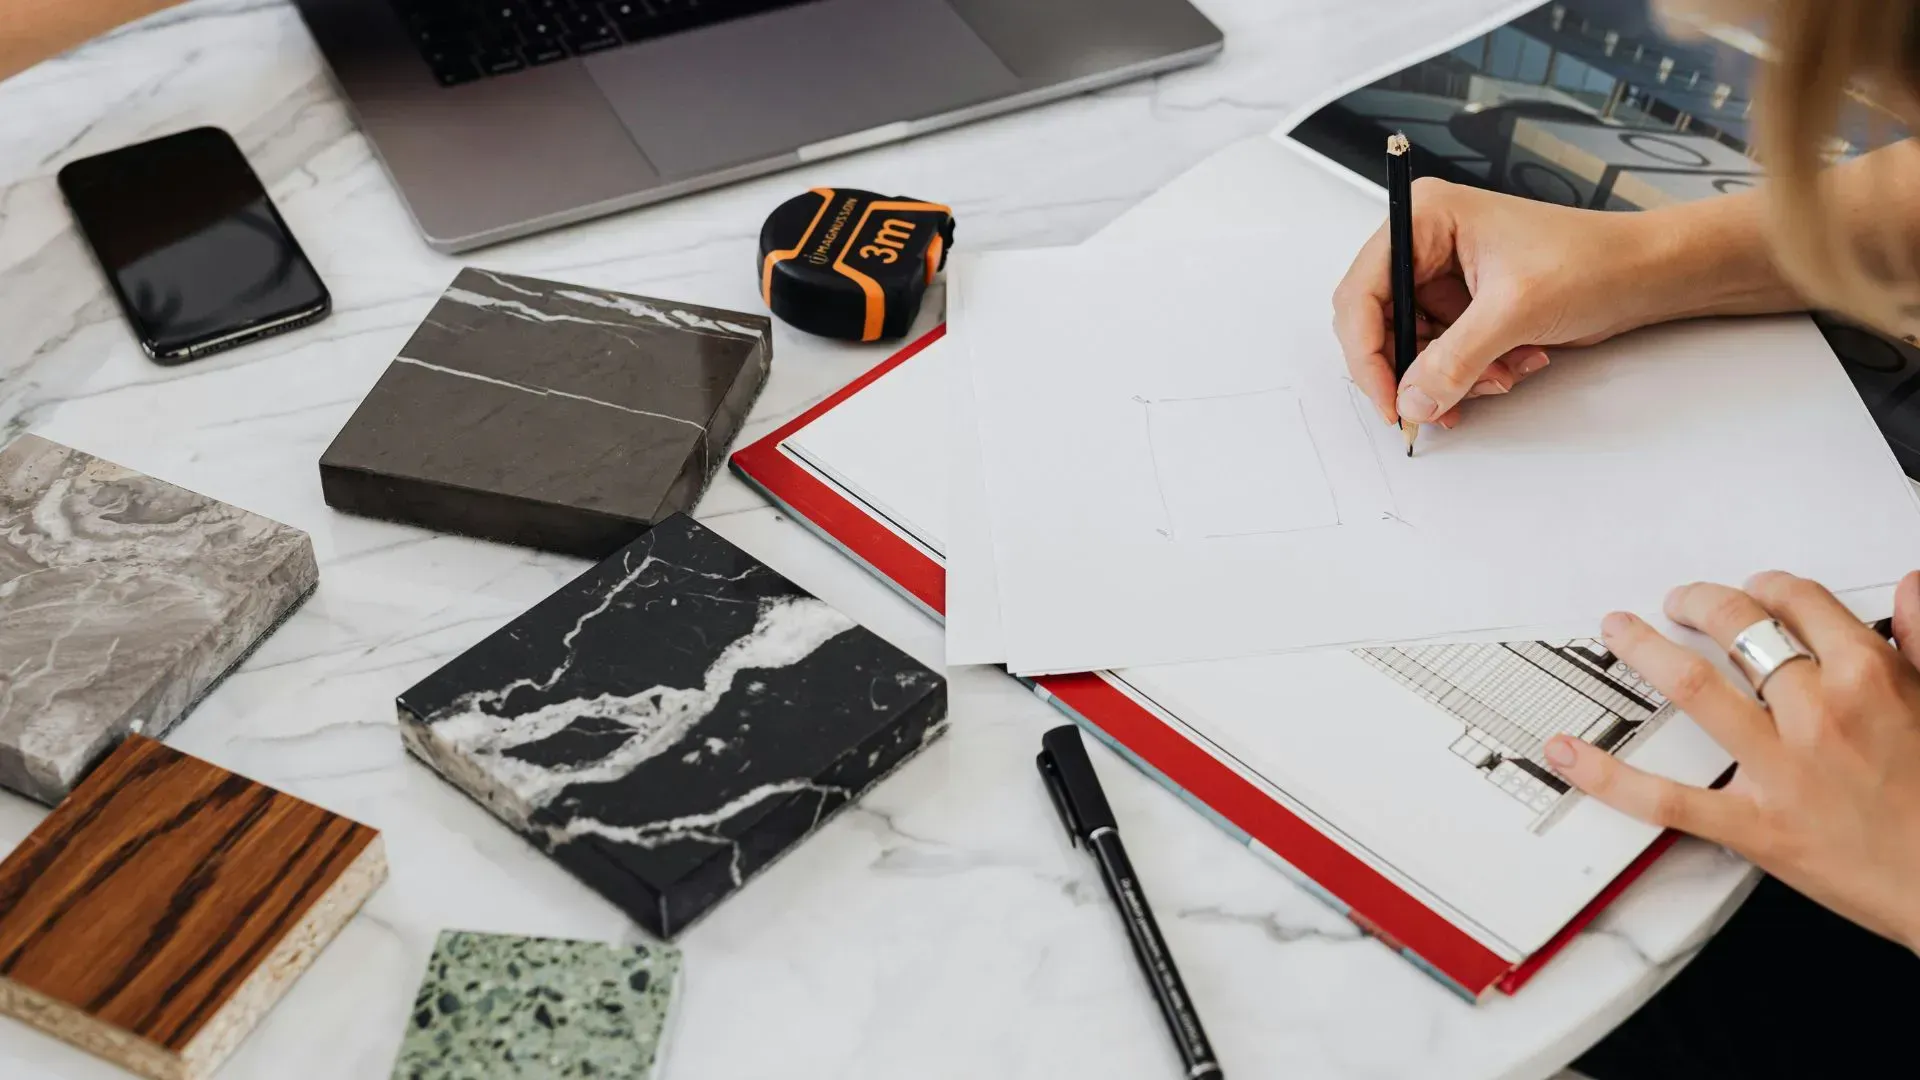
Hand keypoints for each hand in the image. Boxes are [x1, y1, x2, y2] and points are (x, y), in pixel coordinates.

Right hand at [1332, 179, 1729, 428]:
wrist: (1645, 274)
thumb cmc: (1592, 261)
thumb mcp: (1515, 311)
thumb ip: (1454, 360)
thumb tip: (1411, 400)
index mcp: (1426, 218)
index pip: (1362, 292)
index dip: (1367, 353)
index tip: (1388, 400)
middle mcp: (1427, 243)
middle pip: (1380, 323)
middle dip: (1413, 369)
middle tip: (1434, 406)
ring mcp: (1444, 275)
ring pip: (1412, 347)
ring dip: (1450, 376)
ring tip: (1499, 375)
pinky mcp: (1465, 304)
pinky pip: (1442, 354)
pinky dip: (1469, 373)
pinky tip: (1510, 367)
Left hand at [1546, 571, 1919, 951]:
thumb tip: (1911, 587)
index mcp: (1869, 679)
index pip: (1800, 605)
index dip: (1768, 588)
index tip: (1754, 590)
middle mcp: (1819, 715)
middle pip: (1741, 632)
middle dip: (1700, 603)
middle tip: (1678, 602)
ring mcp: (1781, 769)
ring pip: (1694, 689)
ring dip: (1644, 651)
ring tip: (1619, 631)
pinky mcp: (1755, 826)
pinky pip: (1667, 798)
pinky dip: (1608, 776)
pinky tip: (1567, 752)